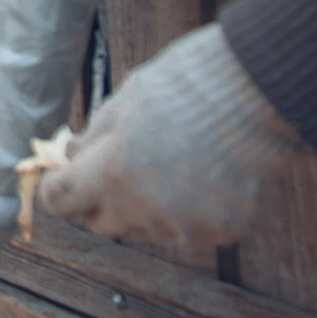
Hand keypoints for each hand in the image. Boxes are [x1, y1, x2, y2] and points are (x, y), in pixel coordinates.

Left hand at [37, 21, 302, 250]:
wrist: (258, 93)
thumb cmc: (185, 86)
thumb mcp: (126, 99)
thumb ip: (94, 136)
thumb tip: (71, 154)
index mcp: (110, 172)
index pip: (59, 201)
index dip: (58, 186)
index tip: (64, 174)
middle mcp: (143, 208)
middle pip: (100, 223)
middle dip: (99, 200)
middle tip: (116, 168)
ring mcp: (185, 225)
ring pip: (146, 228)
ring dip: (145, 206)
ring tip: (172, 161)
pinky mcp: (221, 231)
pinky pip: (189, 230)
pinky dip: (189, 211)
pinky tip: (205, 175)